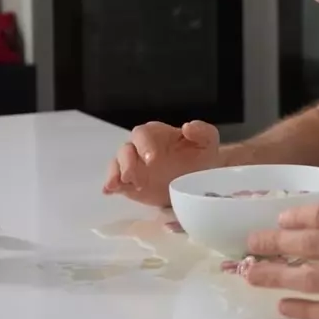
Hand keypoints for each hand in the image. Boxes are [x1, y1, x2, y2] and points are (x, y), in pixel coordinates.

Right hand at [103, 120, 219, 207]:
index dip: (145, 144)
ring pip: (118, 164)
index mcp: (156, 135)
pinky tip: (110, 191)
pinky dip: (111, 185)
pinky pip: (116, 182)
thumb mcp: (208, 142)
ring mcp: (134, 167)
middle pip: (125, 149)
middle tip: (132, 176)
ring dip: (117, 173)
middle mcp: (140, 149)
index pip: (143, 133)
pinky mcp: (130, 184)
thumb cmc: (202, 157)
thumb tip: (187, 126)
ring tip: (121, 183)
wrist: (201, 179)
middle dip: (127, 161)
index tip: (152, 158)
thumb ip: (202, 131)